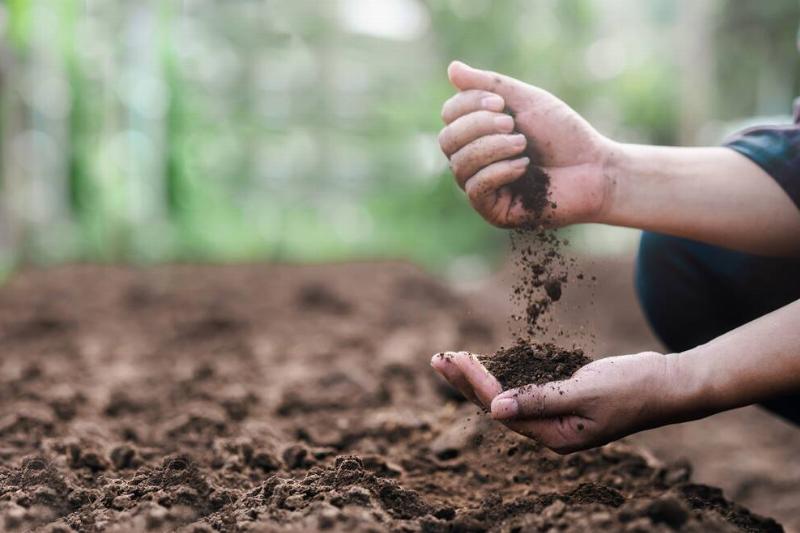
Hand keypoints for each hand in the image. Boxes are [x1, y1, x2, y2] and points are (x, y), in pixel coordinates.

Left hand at [431, 350, 687, 453]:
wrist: (669, 383)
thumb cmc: (633, 387)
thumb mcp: (586, 393)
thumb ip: (540, 400)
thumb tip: (495, 409)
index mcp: (555, 436)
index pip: (502, 409)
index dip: (475, 383)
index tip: (453, 359)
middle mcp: (550, 431)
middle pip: (496, 406)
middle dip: (465, 382)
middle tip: (437, 358)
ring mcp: (556, 417)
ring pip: (506, 397)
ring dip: (479, 378)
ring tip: (451, 360)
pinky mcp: (562, 400)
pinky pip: (523, 389)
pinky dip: (503, 375)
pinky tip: (487, 364)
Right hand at [438, 61, 614, 227]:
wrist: (595, 168)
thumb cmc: (563, 135)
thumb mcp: (526, 101)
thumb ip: (489, 85)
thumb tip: (451, 69)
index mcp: (478, 133)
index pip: (449, 116)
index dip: (468, 105)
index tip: (501, 103)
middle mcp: (474, 161)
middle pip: (447, 140)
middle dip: (478, 127)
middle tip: (512, 124)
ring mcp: (482, 188)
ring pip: (459, 165)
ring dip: (492, 148)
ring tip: (523, 145)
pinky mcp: (493, 211)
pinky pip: (476, 189)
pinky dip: (498, 171)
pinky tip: (524, 166)